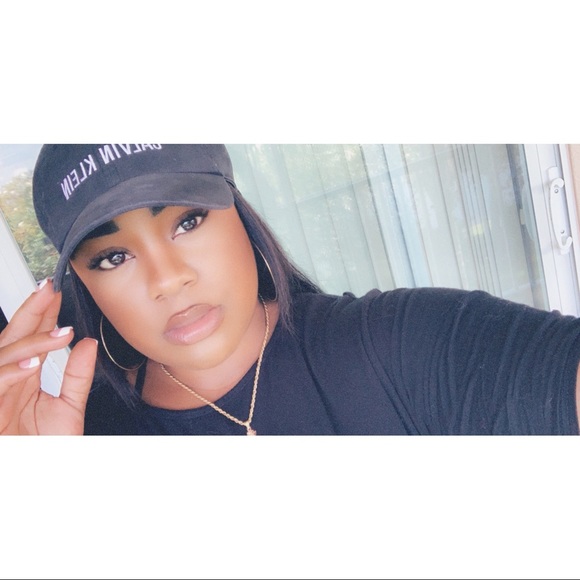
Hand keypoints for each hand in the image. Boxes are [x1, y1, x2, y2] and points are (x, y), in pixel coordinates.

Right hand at [0, 279, 96, 434]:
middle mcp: (5, 384)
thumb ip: (77, 375)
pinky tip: (33, 362)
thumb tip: (87, 344)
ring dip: (28, 342)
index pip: (29, 339)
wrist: (36, 479)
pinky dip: (11, 372)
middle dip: (29, 313)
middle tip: (49, 290)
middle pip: (11, 340)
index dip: (41, 314)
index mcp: (21, 379)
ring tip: (58, 332)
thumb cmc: (45, 449)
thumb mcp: (68, 407)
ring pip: (0, 357)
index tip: (57, 293)